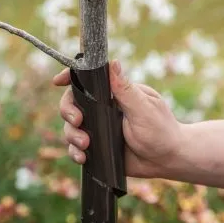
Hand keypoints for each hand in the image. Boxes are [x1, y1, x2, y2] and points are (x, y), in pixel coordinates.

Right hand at [53, 60, 183, 178]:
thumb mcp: (144, 109)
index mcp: (114, 95)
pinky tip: (82, 157)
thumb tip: (113, 63)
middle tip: (77, 121)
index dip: (70, 79)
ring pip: (71, 127)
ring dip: (71, 135)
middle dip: (67, 111)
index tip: (57, 81)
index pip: (88, 82)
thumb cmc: (161, 130)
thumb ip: (126, 90)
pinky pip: (78, 147)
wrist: (167, 159)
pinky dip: (75, 152)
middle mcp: (103, 110)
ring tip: (85, 145)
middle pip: (72, 104)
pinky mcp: (98, 147)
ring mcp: (99, 129)